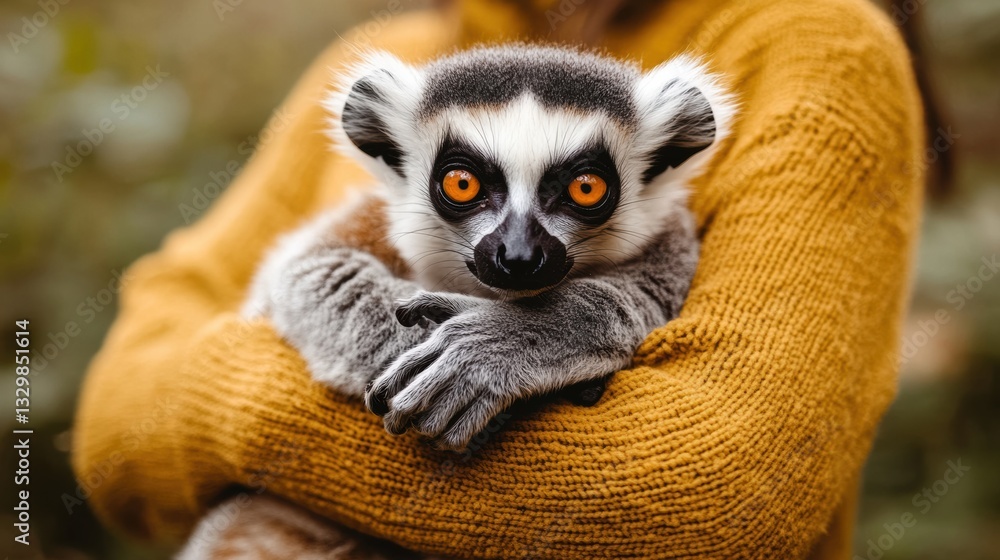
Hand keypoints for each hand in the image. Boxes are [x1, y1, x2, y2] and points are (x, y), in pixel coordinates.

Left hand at [365, 290, 628, 449]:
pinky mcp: (502, 390)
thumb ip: (428, 305)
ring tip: (433, 436)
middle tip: (398, 430)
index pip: (399, 369)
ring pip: (434, 421)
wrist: (560, 324)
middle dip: (397, 421)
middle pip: (408, 400)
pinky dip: (454, 440)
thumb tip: (398, 314)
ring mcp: (478, 373)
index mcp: (444, 334)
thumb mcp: (464, 305)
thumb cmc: (507, 319)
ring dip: (430, 435)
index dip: (380, 393)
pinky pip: (465, 428)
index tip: (376, 408)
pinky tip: (455, 441)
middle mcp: (455, 354)